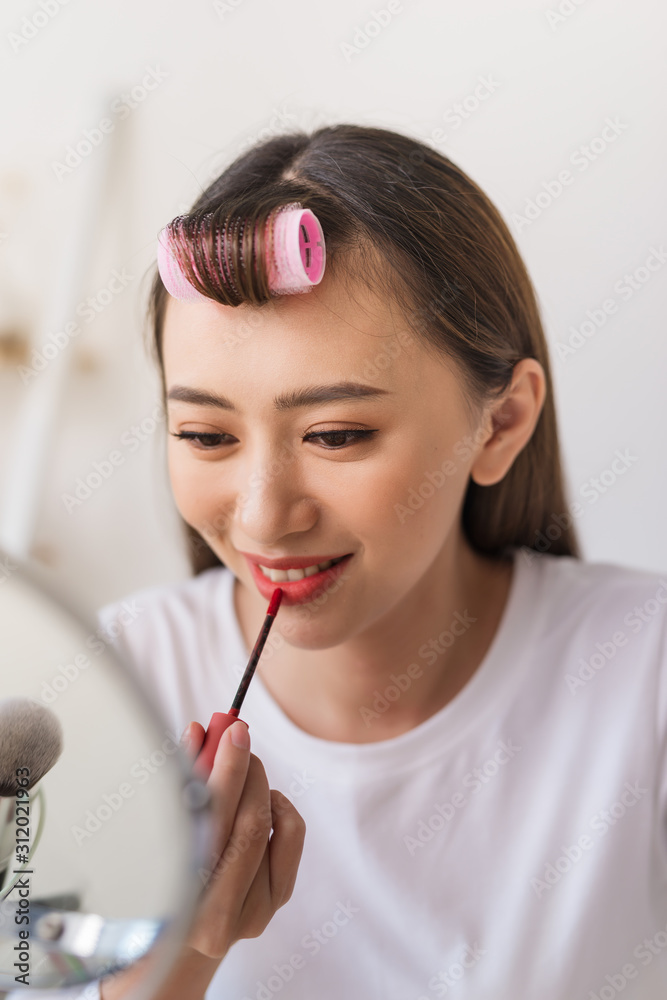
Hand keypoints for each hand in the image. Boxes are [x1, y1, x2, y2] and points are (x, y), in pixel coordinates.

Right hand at [181, 719, 305, 959]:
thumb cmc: (157, 868)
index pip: (212, 822)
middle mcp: (215, 917)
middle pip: (248, 822)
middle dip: (246, 770)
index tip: (231, 732)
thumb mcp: (158, 828)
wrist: (173, 936)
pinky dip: (278, 807)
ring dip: (258, 785)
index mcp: (177, 902)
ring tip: (242, 770)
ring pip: (269, 825)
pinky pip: (289, 835)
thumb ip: (180, 782)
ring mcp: (249, 914)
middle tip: (238, 737)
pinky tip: (260, 802)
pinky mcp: (273, 904)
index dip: (226, 771)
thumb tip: (200, 732)